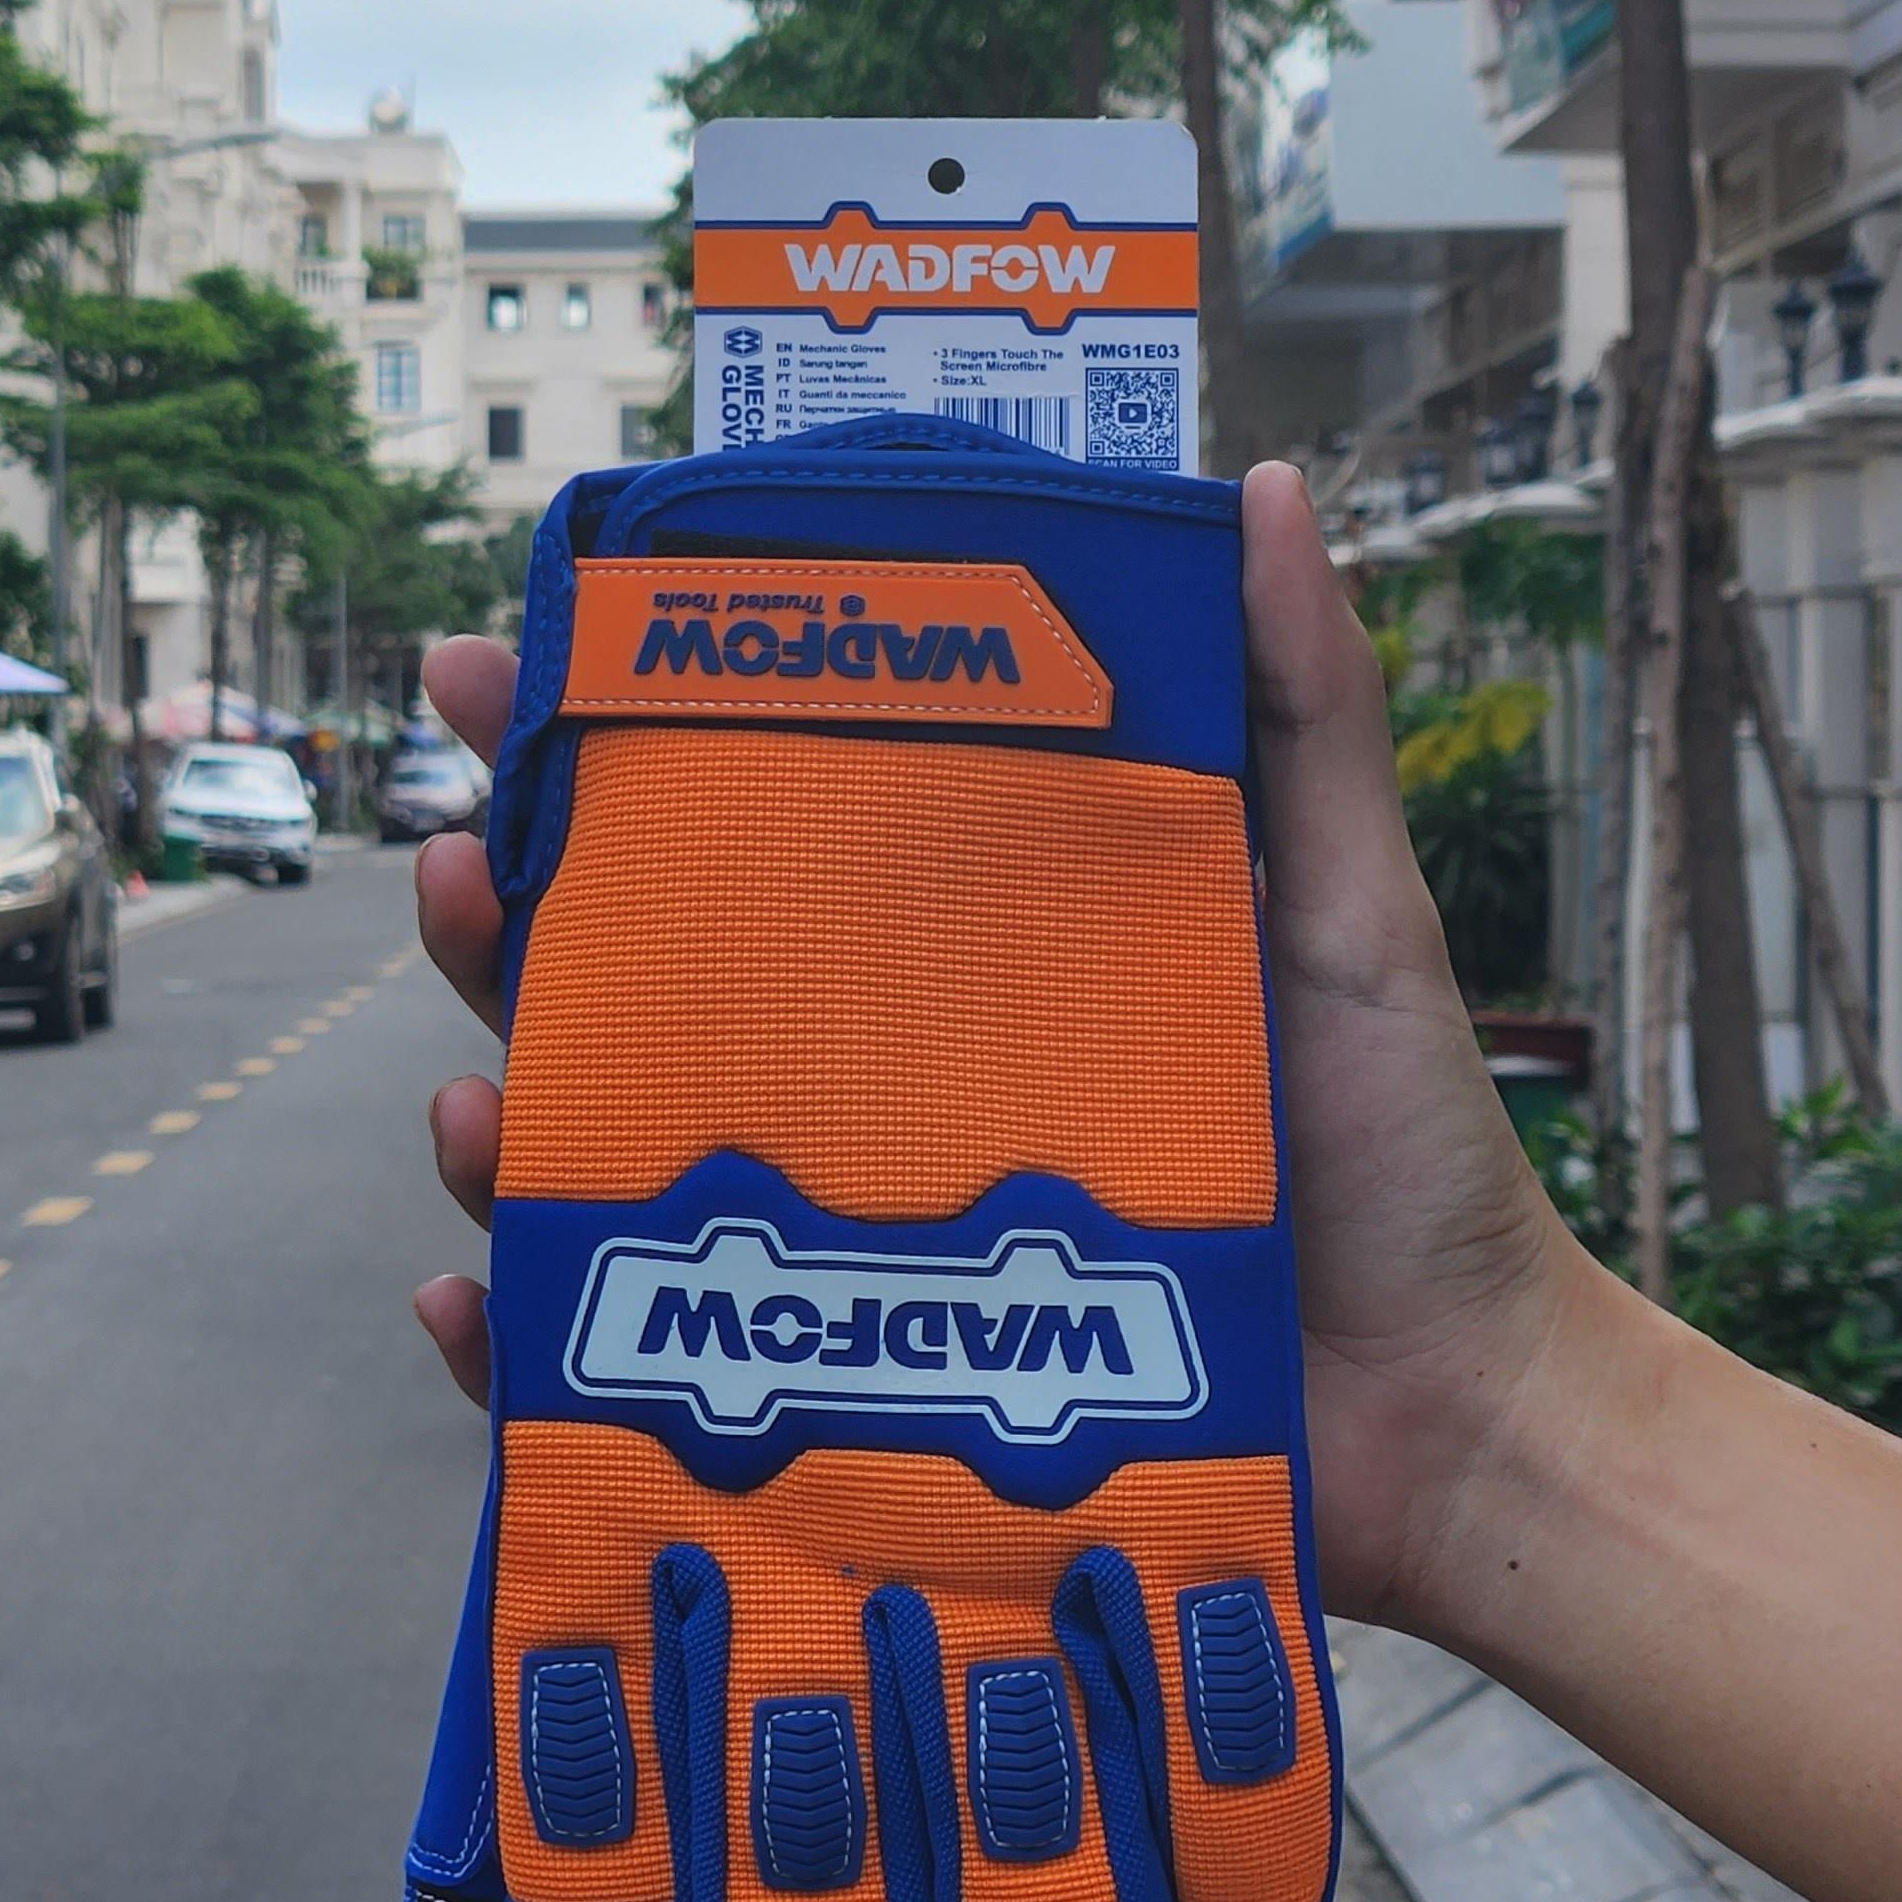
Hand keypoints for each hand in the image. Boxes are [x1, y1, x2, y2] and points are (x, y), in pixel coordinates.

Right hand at [409, 463, 1580, 1632]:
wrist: (1452, 1418)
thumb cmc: (1401, 1151)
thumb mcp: (1347, 904)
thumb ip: (1298, 711)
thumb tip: (1258, 482)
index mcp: (963, 949)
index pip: (759, 822)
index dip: (619, 736)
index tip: (513, 656)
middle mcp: (880, 1076)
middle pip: (642, 980)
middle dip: (506, 916)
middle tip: (449, 856)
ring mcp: (852, 1234)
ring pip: (614, 1160)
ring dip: (503, 1111)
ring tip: (474, 1091)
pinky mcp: (853, 1382)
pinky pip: (650, 1368)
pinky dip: (529, 1347)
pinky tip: (473, 1303)